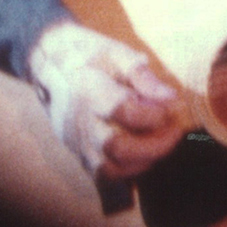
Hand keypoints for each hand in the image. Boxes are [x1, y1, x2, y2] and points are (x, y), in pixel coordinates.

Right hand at [28, 20, 186, 181]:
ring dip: (144, 160)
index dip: (156, 113)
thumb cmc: (89, 54)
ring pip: (111, 169)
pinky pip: (104, 174)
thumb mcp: (116, 52)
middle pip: (118, 148)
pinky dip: (130, 169)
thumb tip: (171, 98)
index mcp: (89, 90)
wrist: (50, 63)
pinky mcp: (78, 153)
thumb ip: (143, 76)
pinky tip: (146, 151)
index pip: (124, 111)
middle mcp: (80, 121)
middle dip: (156, 144)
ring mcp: (76, 141)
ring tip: (163, 141)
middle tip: (176, 130)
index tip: (176, 106)